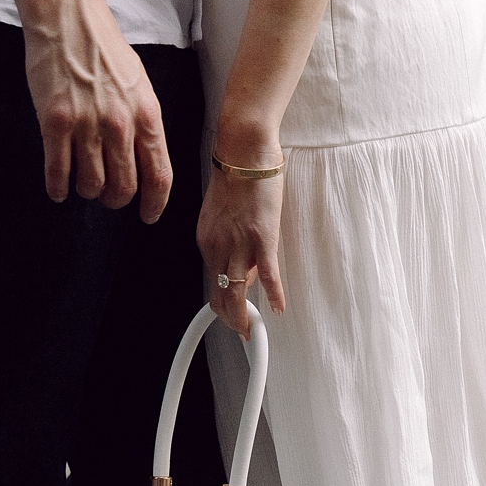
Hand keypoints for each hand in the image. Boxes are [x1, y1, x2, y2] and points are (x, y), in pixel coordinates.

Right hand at [21, 0, 173, 221]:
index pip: (159, 175)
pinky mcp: (55, 122)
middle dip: (116, 200)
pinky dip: (58, 187)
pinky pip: (58, 171)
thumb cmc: (103, 47)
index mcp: (147, 114)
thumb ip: (142, 121)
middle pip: (124, 187)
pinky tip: (58, 189)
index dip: (155, 204)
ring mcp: (86, 124)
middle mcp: (120, 124)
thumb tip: (144, 157)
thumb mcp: (139, 83)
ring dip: (87, 191)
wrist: (68, 15)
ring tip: (82, 182)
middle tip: (108, 197)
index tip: (148, 216)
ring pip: (91, 184)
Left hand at [196, 160, 287, 337]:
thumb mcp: (223, 215)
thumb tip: (246, 266)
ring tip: (252, 332)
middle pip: (220, 294)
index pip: (213, 282)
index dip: (224, 301)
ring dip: (244, 317)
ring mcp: (240, 243)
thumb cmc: (237, 177)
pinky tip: (278, 308)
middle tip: (243, 332)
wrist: (244, 152)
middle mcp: (218, 246)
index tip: (232, 315)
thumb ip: (230, 242)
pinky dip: (273, 295)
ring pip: (236, 291)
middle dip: (230, 319)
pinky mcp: (262, 237)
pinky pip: (268, 274)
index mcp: (207, 240)